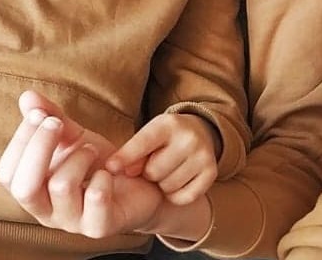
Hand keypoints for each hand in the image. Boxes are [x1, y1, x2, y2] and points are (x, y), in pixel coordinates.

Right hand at [0, 91, 166, 236]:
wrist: (140, 183)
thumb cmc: (98, 162)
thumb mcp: (73, 136)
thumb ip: (50, 117)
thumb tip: (27, 96)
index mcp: (33, 191)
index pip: (7, 174)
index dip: (21, 141)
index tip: (42, 114)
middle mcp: (46, 212)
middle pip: (24, 188)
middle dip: (40, 147)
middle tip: (59, 124)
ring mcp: (72, 223)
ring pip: (61, 186)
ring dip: (79, 156)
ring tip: (91, 150)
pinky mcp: (100, 226)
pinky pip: (96, 197)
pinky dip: (103, 176)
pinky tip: (109, 171)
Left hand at [105, 113, 219, 204]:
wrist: (200, 132)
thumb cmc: (165, 138)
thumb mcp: (149, 135)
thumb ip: (131, 151)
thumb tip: (114, 169)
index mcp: (168, 124)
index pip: (142, 143)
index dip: (125, 157)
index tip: (110, 168)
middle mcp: (188, 137)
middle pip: (153, 172)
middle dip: (148, 173)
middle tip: (155, 164)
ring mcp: (203, 155)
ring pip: (168, 187)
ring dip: (162, 184)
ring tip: (168, 170)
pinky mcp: (211, 172)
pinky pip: (184, 197)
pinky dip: (176, 195)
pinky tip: (178, 180)